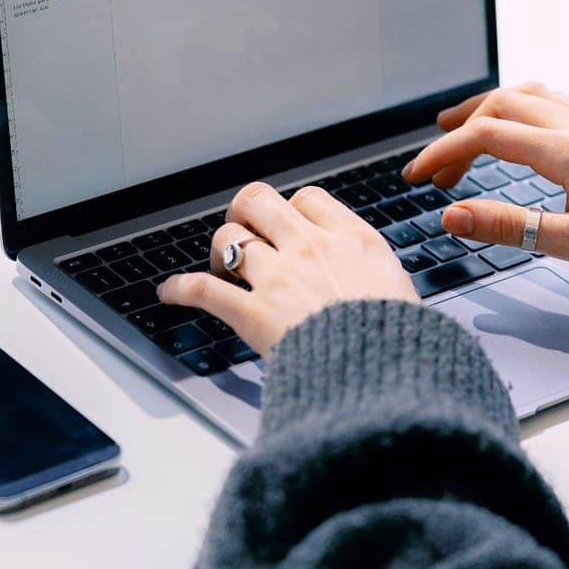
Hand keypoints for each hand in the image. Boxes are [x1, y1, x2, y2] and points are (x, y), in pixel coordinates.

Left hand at [157, 181, 419, 355]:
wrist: (380, 369)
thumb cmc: (396, 338)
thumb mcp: (399, 288)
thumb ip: (371, 270)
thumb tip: (365, 273)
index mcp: (350, 239)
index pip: (308, 199)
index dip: (293, 208)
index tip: (290, 223)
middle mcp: (309, 247)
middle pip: (259, 201)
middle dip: (245, 211)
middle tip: (244, 227)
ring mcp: (277, 277)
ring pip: (229, 238)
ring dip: (220, 250)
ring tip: (221, 266)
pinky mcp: (252, 312)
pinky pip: (202, 290)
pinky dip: (180, 289)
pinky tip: (169, 292)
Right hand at [402, 82, 568, 294]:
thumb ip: (510, 227)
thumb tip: (454, 215)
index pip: (487, 136)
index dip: (443, 154)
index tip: (416, 176)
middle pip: (503, 105)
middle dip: (460, 130)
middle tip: (435, 166)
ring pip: (530, 95)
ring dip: (490, 110)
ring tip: (462, 133)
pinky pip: (556, 102)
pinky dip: (523, 107)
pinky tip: (522, 129)